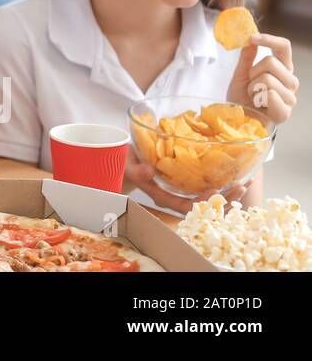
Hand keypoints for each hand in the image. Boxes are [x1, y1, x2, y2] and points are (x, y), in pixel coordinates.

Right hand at [123, 160, 246, 215]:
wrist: (126, 163)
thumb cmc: (127, 163)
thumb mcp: (128, 164)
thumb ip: (137, 169)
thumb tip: (149, 171)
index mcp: (161, 196)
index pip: (184, 206)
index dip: (202, 202)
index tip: (216, 190)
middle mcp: (174, 199)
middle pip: (202, 207)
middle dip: (223, 200)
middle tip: (241, 187)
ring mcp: (181, 194)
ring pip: (207, 201)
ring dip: (228, 195)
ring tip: (245, 184)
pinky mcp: (186, 187)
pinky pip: (206, 192)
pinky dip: (223, 188)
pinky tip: (235, 179)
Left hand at [227, 32, 297, 124]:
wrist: (238, 120)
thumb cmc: (241, 98)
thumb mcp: (241, 74)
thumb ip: (247, 57)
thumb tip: (250, 38)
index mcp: (282, 69)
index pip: (284, 48)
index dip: (270, 40)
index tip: (253, 37)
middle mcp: (290, 81)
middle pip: (271, 62)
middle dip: (253, 72)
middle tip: (251, 85)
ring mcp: (290, 97)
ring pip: (267, 78)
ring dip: (253, 87)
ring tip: (254, 97)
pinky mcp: (285, 111)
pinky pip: (270, 94)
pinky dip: (257, 98)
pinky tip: (258, 105)